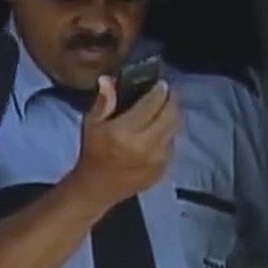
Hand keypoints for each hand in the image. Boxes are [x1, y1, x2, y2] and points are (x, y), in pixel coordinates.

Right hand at [70, 75, 179, 208]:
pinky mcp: (164, 168)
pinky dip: (170, 131)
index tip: (159, 82)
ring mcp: (159, 158)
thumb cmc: (93, 152)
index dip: (159, 89)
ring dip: (173, 114)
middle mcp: (147, 145)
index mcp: (126, 132)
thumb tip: (108, 79)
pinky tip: (161, 128)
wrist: (99, 187)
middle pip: (171, 114)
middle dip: (171, 99)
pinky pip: (173, 142)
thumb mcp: (91, 124)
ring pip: (176, 128)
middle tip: (166, 90)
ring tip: (165, 106)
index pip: (153, 103)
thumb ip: (103, 101)